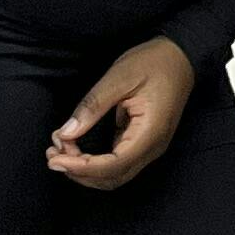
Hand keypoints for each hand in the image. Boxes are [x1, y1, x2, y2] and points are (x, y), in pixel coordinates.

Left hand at [47, 38, 195, 190]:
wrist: (182, 56)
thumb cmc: (155, 62)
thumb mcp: (119, 77)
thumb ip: (92, 106)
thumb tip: (67, 133)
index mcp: (150, 132)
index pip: (113, 165)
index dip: (81, 167)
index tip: (55, 159)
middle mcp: (153, 147)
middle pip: (112, 178)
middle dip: (79, 171)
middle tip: (52, 152)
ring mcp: (149, 147)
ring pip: (113, 175)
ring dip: (84, 169)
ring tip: (60, 149)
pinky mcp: (143, 143)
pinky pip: (117, 163)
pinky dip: (93, 162)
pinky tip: (75, 147)